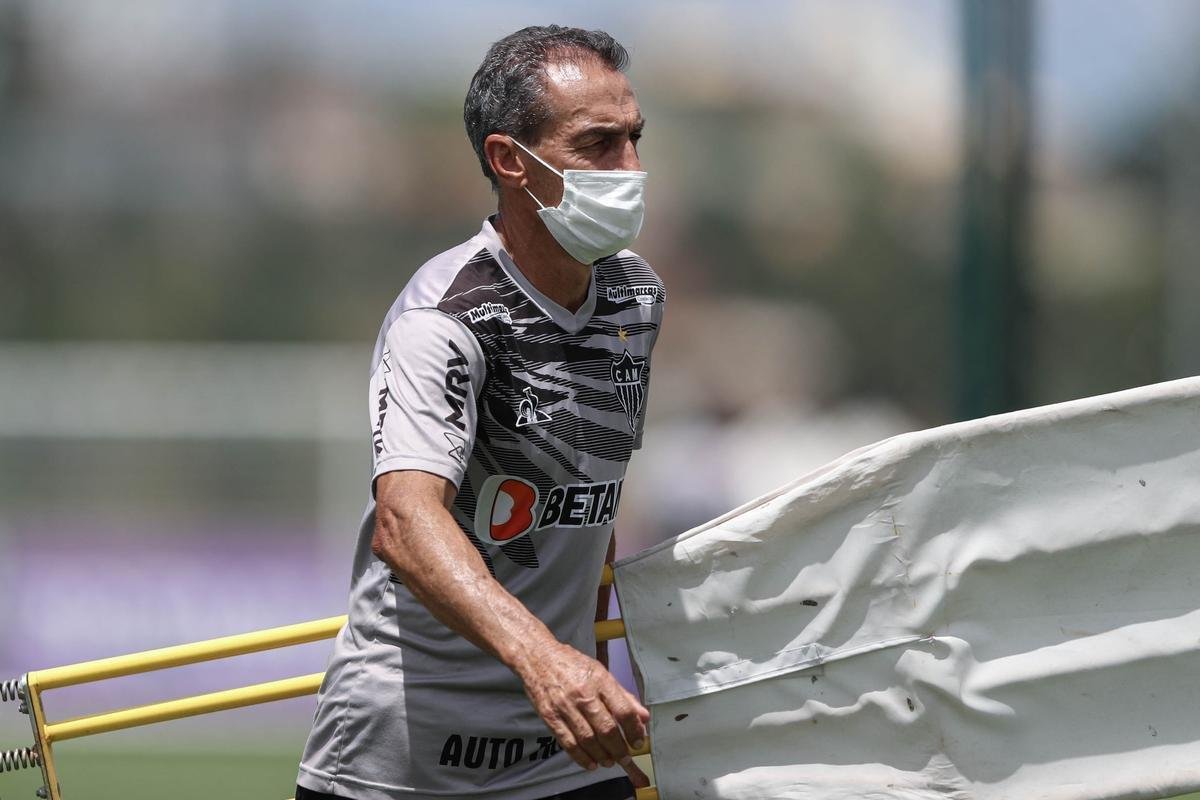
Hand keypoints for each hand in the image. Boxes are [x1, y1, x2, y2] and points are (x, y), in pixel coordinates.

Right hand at [519, 641, 649, 787]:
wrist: (537, 657)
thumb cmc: (572, 664)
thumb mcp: (601, 673)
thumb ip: (623, 696)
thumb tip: (643, 717)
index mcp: (600, 680)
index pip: (623, 711)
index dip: (634, 731)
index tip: (638, 742)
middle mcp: (583, 694)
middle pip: (606, 729)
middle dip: (619, 750)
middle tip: (626, 758)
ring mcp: (565, 706)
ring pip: (588, 740)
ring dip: (602, 756)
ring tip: (609, 761)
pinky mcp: (550, 716)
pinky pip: (568, 743)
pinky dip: (581, 757)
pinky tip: (591, 763)